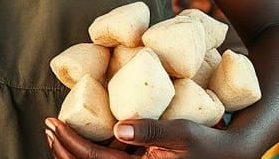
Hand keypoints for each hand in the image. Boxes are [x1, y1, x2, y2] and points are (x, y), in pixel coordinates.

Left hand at [46, 118, 251, 158]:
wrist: (230, 155)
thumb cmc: (208, 144)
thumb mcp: (181, 132)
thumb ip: (150, 131)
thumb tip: (118, 127)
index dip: (70, 143)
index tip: (53, 123)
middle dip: (63, 150)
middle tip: (48, 126)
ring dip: (75, 151)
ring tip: (58, 131)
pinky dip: (93, 150)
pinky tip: (86, 133)